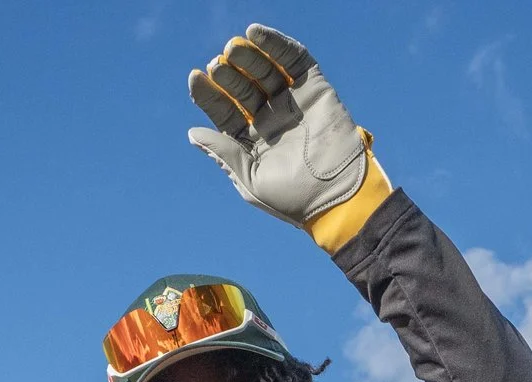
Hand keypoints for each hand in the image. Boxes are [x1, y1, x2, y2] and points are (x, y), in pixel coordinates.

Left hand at [187, 25, 370, 229]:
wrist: (339, 195)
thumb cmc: (293, 198)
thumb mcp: (250, 178)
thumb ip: (224, 152)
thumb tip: (192, 133)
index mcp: (250, 141)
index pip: (224, 110)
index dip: (208, 94)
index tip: (195, 78)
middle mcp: (269, 118)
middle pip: (242, 87)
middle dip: (229, 75)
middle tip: (218, 65)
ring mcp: (292, 101)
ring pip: (265, 70)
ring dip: (248, 56)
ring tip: (233, 47)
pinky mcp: (315, 88)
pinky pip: (294, 59)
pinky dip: (276, 44)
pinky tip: (257, 33)